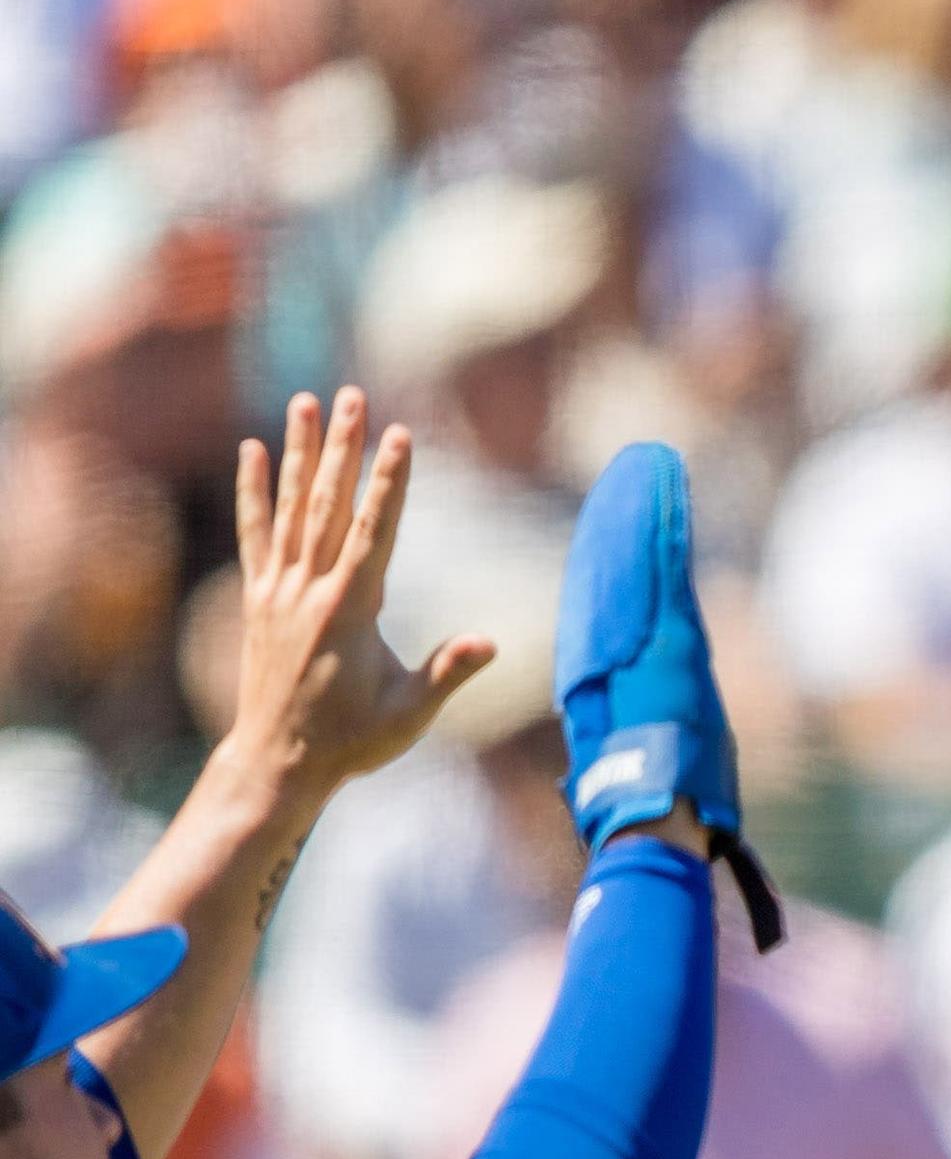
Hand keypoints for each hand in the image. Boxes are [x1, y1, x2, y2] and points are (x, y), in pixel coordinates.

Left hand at [222, 389, 492, 796]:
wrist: (279, 762)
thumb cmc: (353, 742)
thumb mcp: (409, 715)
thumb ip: (447, 674)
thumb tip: (488, 644)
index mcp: (349, 613)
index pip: (373, 532)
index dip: (388, 482)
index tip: (399, 435)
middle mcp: (308, 591)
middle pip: (328, 504)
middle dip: (344, 447)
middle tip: (352, 396)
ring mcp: (278, 591)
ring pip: (291, 507)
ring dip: (300, 451)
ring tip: (307, 402)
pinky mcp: (258, 598)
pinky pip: (255, 534)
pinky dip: (254, 491)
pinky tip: (253, 452)